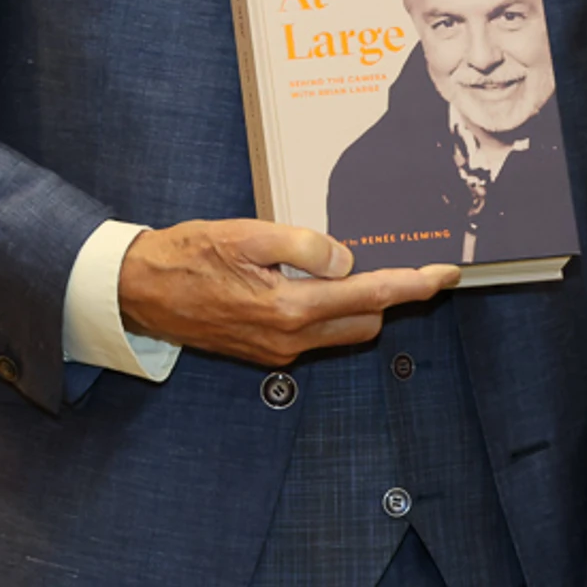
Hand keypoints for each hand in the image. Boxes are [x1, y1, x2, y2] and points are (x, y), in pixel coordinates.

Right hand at [118, 220, 460, 367]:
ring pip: (342, 331)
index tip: (446, 273)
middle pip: (366, 322)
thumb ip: (301, 243)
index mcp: (288, 309)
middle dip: (389, 294)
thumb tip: (345, 258)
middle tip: (402, 259)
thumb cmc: (187, 256)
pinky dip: (328, 310)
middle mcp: (288, 339)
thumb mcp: (243, 234)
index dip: (413, 285)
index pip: (369, 297)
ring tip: (350, 265)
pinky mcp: (265, 353)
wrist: (140, 292)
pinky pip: (315, 334)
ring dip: (357, 303)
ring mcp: (277, 351)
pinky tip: (312, 280)